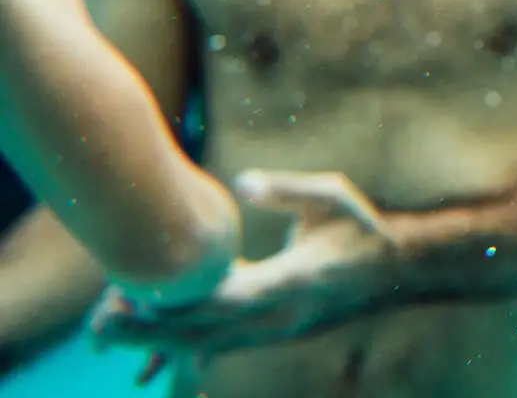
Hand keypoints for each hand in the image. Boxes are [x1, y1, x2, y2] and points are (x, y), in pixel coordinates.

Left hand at [91, 169, 396, 378]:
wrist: (398, 271)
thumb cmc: (364, 227)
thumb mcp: (333, 196)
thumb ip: (288, 190)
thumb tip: (242, 182)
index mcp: (295, 280)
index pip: (228, 298)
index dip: (180, 301)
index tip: (137, 297)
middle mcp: (281, 317)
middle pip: (205, 334)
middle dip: (149, 334)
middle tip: (100, 327)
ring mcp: (277, 332)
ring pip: (208, 345)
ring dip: (159, 342)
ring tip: (110, 332)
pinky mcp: (273, 334)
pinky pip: (222, 345)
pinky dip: (185, 345)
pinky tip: (153, 351)